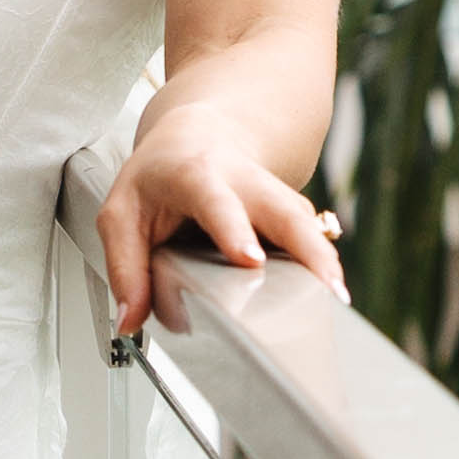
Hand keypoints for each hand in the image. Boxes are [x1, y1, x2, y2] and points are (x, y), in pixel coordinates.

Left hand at [97, 119, 346, 340]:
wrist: (195, 138)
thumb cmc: (158, 177)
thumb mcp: (122, 214)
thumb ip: (125, 268)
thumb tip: (130, 320)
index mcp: (196, 175)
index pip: (217, 201)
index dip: (235, 229)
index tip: (250, 260)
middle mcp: (244, 181)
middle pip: (284, 209)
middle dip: (307, 246)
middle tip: (324, 284)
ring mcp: (272, 196)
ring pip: (306, 224)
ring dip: (324, 260)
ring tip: (336, 300)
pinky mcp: (289, 214)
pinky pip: (310, 237)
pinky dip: (321, 266)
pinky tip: (328, 296)